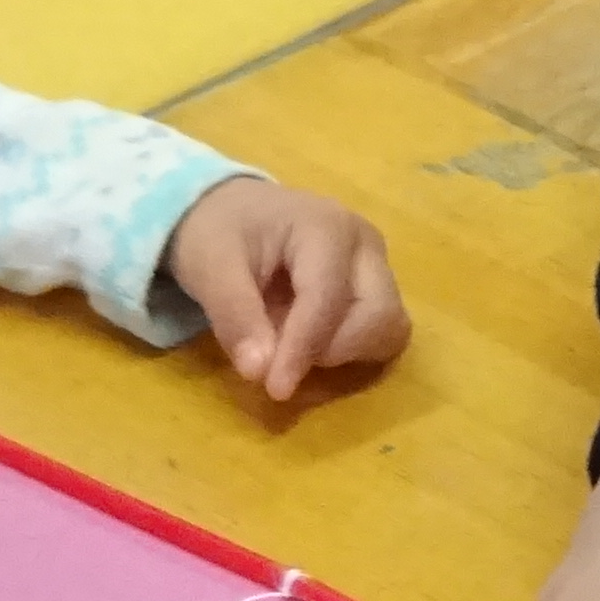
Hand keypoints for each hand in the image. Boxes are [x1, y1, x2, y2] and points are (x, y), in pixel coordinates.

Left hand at [166, 178, 411, 404]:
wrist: (231, 212)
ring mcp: (378, 267)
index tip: (274, 389)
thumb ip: (235, 317)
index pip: (328, 298)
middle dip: (331, 350)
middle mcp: (365, 245)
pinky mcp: (378, 289)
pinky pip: (383, 335)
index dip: (303, 349)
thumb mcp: (210, 268)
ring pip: (389, 329)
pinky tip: (312, 343)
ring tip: (294, 344)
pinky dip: (352, 352)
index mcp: (325, 227)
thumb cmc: (220, 234)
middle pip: (379, 316)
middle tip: (282, 359)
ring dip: (346, 353)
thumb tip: (259, 372)